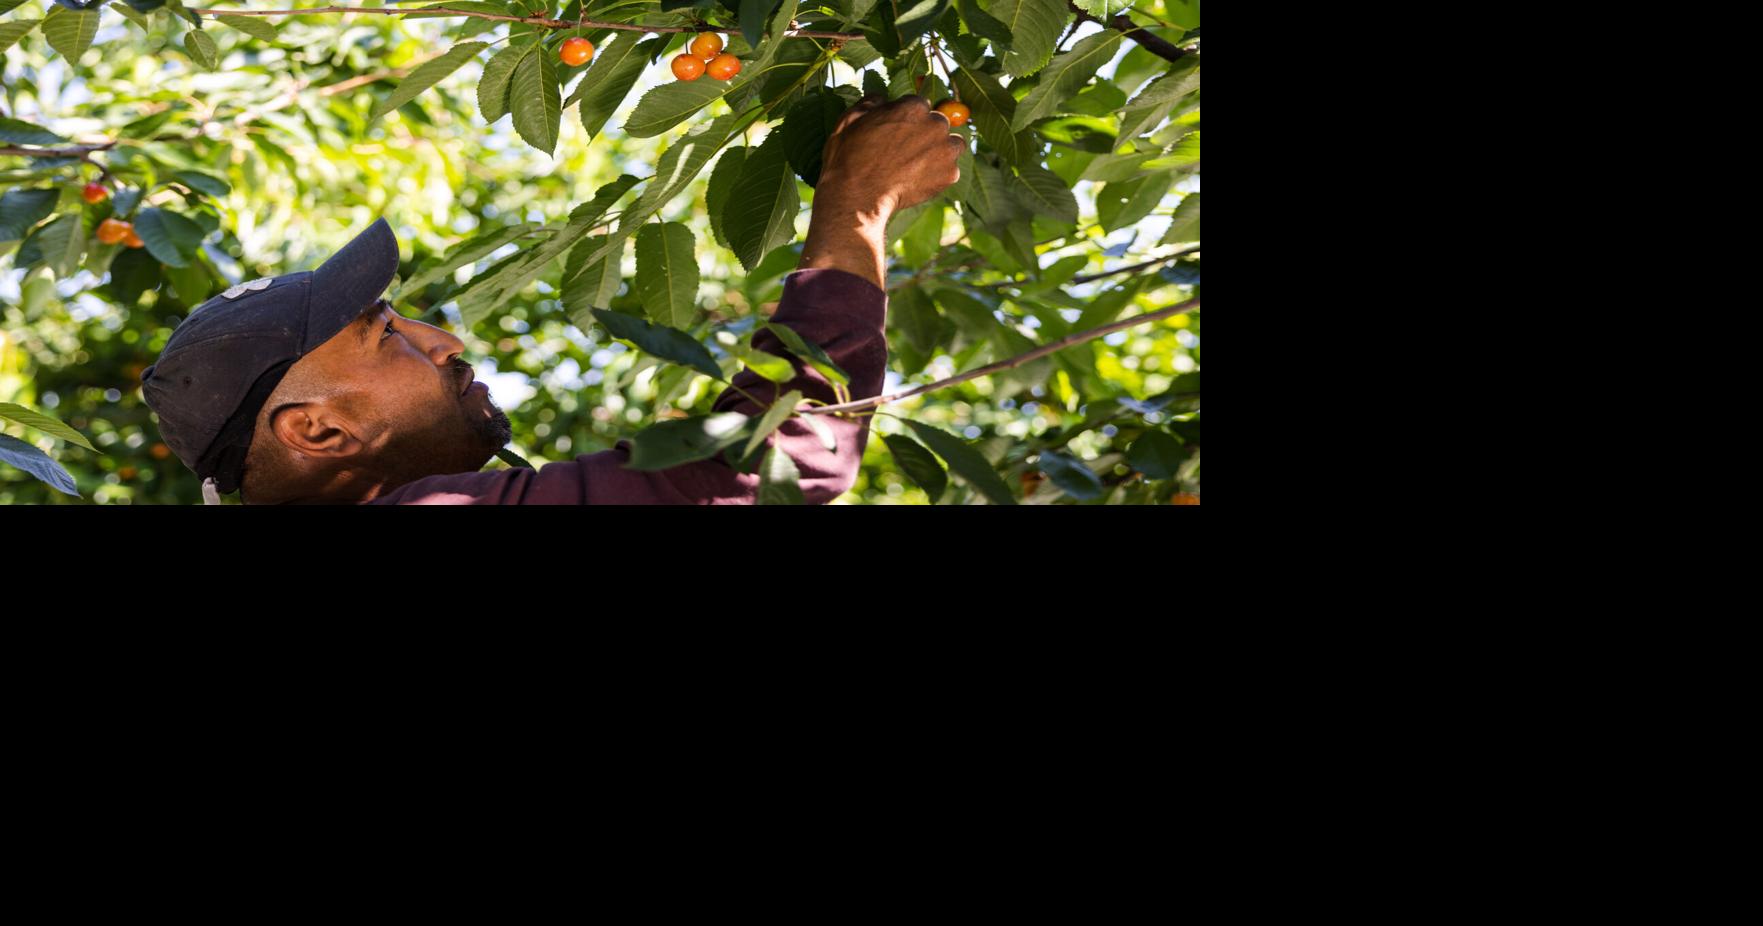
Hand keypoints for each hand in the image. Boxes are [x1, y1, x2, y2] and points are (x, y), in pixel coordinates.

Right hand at [815, 95, 964, 220]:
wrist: (858, 196)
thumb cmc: (849, 157)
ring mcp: (945, 150)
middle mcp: (935, 124)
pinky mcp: (949, 174)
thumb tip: (881, 98)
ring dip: (941, 151)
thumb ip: (871, 102)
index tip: (899, 131)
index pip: (920, 105)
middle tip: (908, 151)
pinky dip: (940, 174)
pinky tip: (920, 180)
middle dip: (927, 133)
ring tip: (920, 164)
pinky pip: (951, 170)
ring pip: (953, 144)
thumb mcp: (850, 119)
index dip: (909, 119)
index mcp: (913, 106)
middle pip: (939, 123)